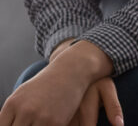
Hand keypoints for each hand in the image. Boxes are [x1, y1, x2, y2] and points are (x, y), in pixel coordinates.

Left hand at [0, 40, 114, 125]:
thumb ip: (10, 114)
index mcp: (13, 104)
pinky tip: (51, 122)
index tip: (18, 124)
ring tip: (40, 122)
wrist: (71, 71)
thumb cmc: (45, 84)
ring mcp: (42, 117)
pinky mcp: (57, 123)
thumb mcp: (22, 94)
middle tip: (30, 123)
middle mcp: (25, 111)